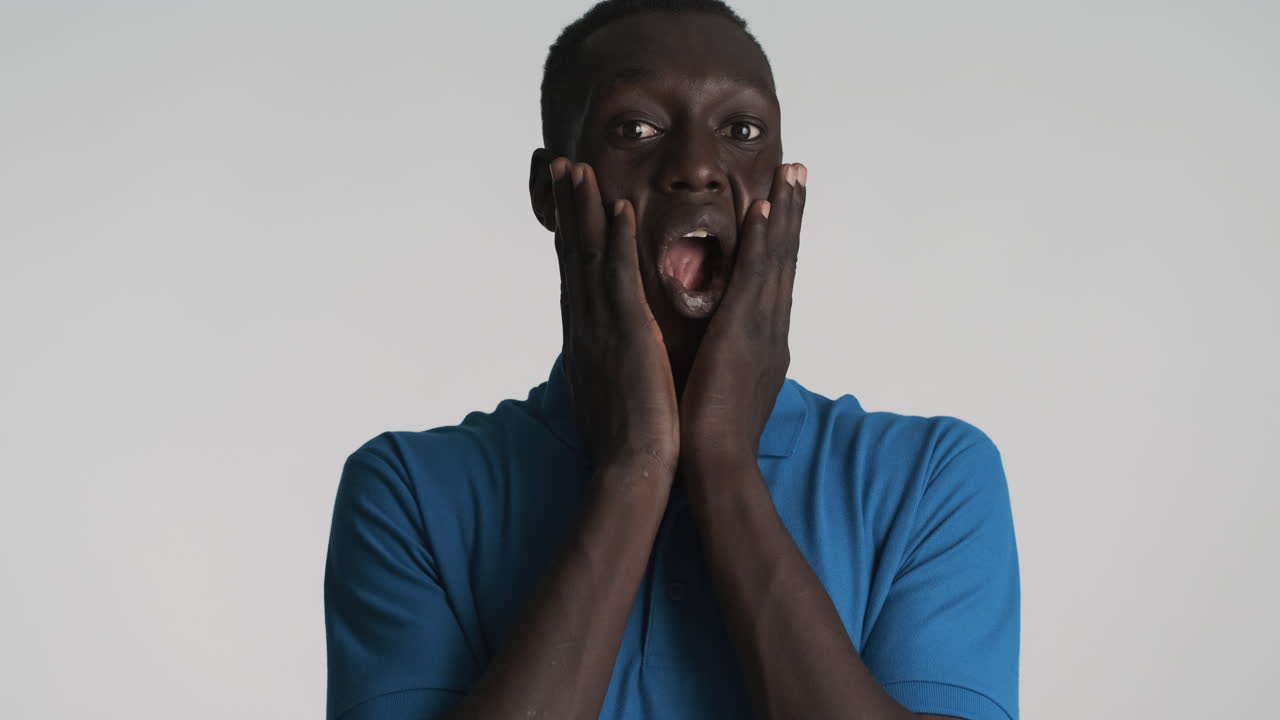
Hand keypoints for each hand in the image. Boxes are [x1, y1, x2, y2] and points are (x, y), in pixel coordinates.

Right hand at [549, 157, 680, 476]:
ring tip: (577, 166)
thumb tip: (607, 346)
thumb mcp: (611, 383)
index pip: (573, 268)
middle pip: (571, 251)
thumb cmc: (628, 435)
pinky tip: (620, 208)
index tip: (561, 193)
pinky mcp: (625, 336)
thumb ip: (608, 355)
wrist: (631, 469)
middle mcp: (584, 322)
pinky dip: (617, 243)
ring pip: (588, 256)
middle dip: (564, 205)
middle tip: (555, 160)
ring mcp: (600, 327)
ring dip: (583, 208)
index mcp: (585, 332)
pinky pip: (618, 280)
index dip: (566, 227)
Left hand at [679, 163, 806, 474]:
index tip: (781, 204)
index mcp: (763, 342)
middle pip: (785, 260)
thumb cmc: (711, 438)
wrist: (717, 467)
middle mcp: (771, 329)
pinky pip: (754, 279)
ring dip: (783, 212)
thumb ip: (723, 362)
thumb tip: (715, 352)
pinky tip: (763, 210)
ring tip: (791, 172)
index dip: (780, 240)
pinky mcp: (744, 334)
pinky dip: (762, 243)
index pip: (773, 280)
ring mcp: (763, 330)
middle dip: (792, 214)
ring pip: (777, 260)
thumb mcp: (722, 389)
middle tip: (798, 171)